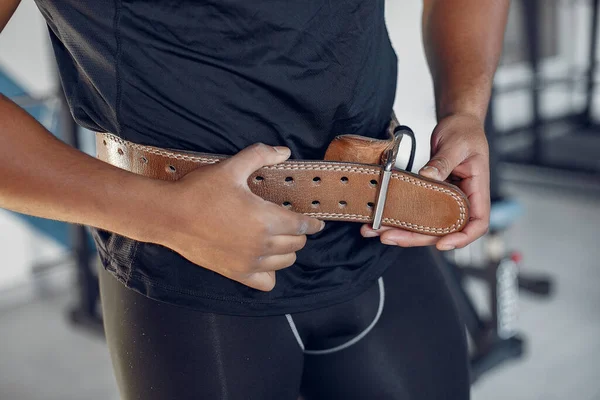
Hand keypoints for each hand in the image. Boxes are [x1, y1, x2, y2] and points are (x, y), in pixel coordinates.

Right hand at [156, 143, 324, 290]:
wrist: (169, 216)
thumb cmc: (200, 191)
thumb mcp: (231, 167)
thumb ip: (260, 156)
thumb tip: (284, 151)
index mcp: (266, 219)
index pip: (302, 226)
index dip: (312, 224)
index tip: (317, 223)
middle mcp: (262, 244)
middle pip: (296, 245)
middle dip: (298, 234)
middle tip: (292, 225)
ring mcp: (249, 262)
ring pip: (285, 262)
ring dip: (286, 251)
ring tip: (279, 239)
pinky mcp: (236, 273)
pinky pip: (266, 283)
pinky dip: (270, 274)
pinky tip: (264, 260)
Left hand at [361, 113, 490, 249]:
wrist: (457, 124)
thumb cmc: (464, 132)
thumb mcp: (456, 144)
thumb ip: (443, 161)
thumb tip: (428, 176)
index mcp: (477, 190)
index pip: (477, 223)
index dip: (461, 238)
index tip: (442, 244)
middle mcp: (462, 200)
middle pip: (443, 230)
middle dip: (416, 237)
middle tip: (389, 237)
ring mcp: (445, 200)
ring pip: (426, 224)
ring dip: (402, 230)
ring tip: (376, 231)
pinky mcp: (431, 196)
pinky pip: (416, 211)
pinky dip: (399, 217)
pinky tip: (379, 219)